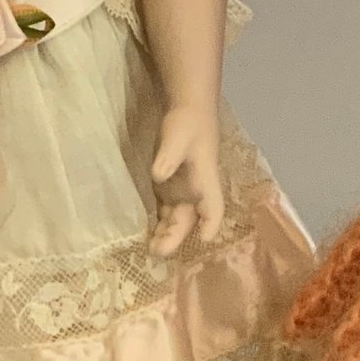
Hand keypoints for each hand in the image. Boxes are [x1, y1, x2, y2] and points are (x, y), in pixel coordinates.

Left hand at [149, 105, 222, 257]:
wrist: (187, 109)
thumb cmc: (188, 123)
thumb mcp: (178, 136)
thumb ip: (169, 157)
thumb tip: (159, 176)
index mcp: (205, 180)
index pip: (214, 207)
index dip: (211, 224)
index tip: (204, 239)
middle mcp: (196, 190)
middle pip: (190, 220)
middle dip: (176, 236)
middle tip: (158, 250)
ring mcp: (182, 190)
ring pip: (176, 219)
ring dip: (166, 234)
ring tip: (150, 248)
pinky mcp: (168, 187)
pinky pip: (165, 211)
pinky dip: (158, 224)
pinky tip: (145, 233)